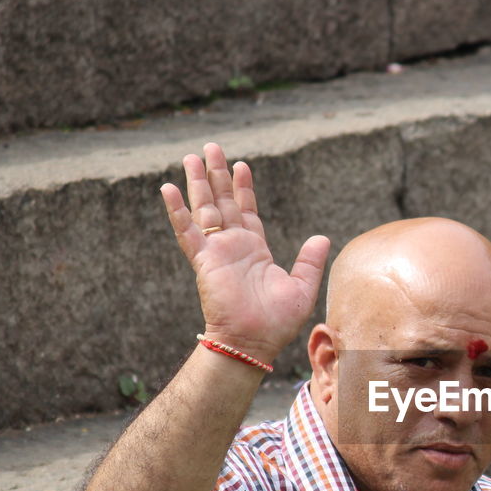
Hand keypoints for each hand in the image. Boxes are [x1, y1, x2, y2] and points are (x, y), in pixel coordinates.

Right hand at [161, 142, 329, 363]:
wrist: (254, 343)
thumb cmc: (277, 323)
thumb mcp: (302, 288)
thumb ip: (309, 261)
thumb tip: (322, 237)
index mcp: (255, 250)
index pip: (247, 211)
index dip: (243, 188)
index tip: (241, 166)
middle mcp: (233, 246)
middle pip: (222, 202)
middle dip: (216, 175)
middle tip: (210, 147)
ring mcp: (217, 252)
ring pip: (204, 209)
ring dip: (197, 183)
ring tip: (191, 157)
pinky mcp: (204, 261)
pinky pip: (187, 231)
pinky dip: (178, 211)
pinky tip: (168, 188)